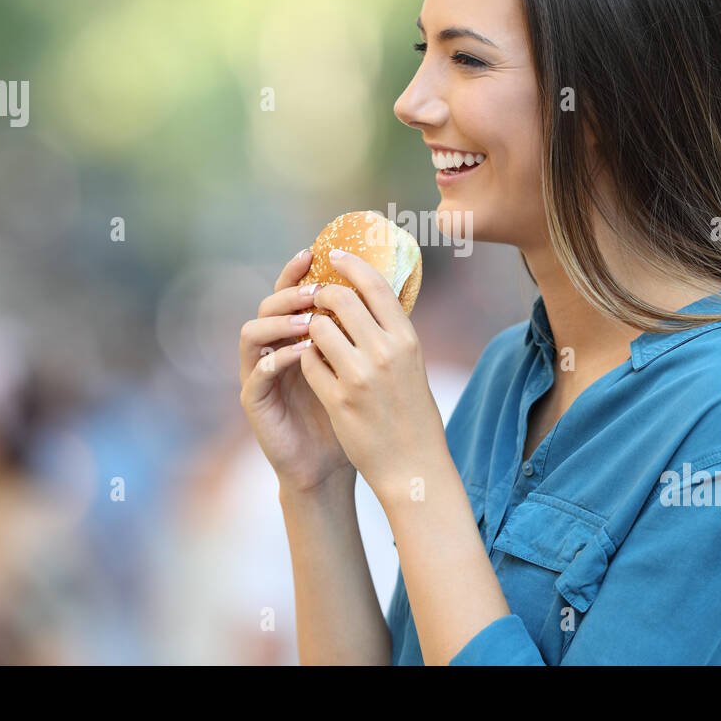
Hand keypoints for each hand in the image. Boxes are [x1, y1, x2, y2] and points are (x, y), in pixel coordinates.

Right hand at [239, 248, 355, 494]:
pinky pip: (256, 373)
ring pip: (252, 333)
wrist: (331, 465)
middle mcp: (273, 348)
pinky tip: (300, 354)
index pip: (291, 292)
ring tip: (308, 321)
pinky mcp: (255, 401)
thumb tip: (392, 288)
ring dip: (280, 323)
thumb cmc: (350, 415)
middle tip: (316, 289)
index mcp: (296, 335)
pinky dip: (277, 360)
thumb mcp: (361, 366)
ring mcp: (259, 373)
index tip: (318, 252)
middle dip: (291, 292)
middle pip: (268, 304)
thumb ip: (363, 332)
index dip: (298, 270)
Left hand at [298, 248, 448, 501]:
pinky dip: (307, 360)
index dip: (351, 264)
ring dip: (310, 328)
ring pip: (318, 328)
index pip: (375, 285)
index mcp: (407, 340)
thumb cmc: (413, 414)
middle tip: (314, 295)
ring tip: (313, 336)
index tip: (333, 254)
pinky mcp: (338, 400)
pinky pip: (309, 363)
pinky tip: (314, 367)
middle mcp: (385, 353)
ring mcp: (360, 376)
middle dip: (321, 293)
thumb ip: (392, 333)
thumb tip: (370, 296)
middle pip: (340, 299)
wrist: (412, 465)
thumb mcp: (412, 366)